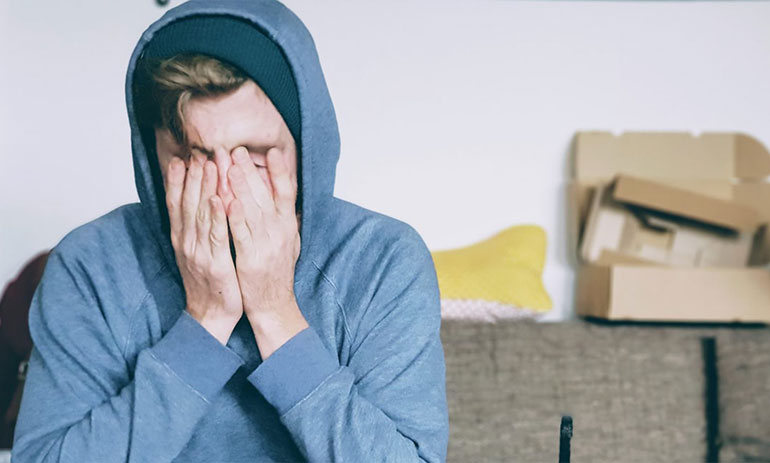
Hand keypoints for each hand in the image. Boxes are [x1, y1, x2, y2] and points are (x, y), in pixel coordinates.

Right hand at [165, 155, 242, 344]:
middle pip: (187, 203)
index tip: (181, 158)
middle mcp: (186, 242)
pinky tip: (218, 199)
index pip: (176, 204)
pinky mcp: (215, 263)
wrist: (210, 316)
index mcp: (181, 239)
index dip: (178, 180)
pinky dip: (216, 216)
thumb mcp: (196, 252)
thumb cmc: (208, 282)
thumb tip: (197, 203)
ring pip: (200, 214)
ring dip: (204, 187)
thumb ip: (195, 228)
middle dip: (193, 176)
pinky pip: (216, 235)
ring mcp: (199, 252)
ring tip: (209, 164)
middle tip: (198, 152)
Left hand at [225, 146, 306, 357]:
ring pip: (252, 210)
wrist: (274, 306)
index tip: (272, 151)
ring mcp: (266, 245)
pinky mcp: (251, 258)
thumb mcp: (289, 242)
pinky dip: (234, 216)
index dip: (280, 171)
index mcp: (288, 226)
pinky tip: (225, 200)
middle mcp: (280, 232)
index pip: (287, 192)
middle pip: (266, 195)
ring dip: (240, 187)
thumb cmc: (276, 273)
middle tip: (236, 150)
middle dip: (250, 171)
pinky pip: (241, 233)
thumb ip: (285, 219)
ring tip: (228, 165)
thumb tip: (284, 197)